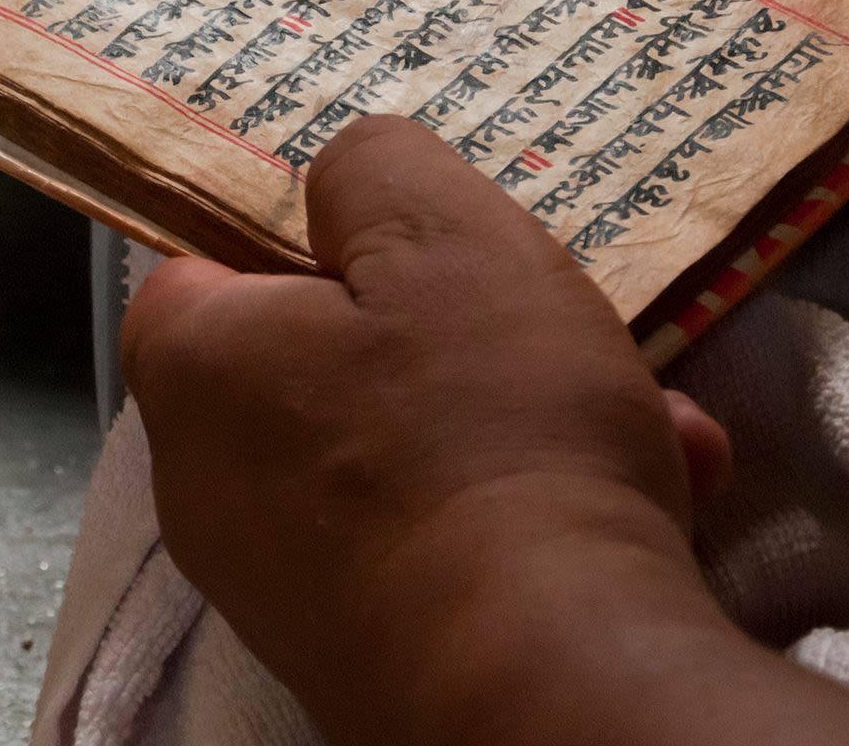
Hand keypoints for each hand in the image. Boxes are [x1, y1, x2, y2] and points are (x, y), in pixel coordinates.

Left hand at [123, 116, 848, 745]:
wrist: (544, 677)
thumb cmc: (481, 436)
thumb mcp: (443, 236)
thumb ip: (379, 171)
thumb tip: (350, 176)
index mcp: (194, 370)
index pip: (197, 270)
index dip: (295, 234)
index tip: (390, 231)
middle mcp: (211, 487)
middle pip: (322, 365)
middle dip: (450, 333)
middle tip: (538, 316)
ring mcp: (288, 585)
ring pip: (410, 454)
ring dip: (525, 418)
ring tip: (640, 410)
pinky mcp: (370, 654)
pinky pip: (452, 542)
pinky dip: (537, 510)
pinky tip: (655, 488)